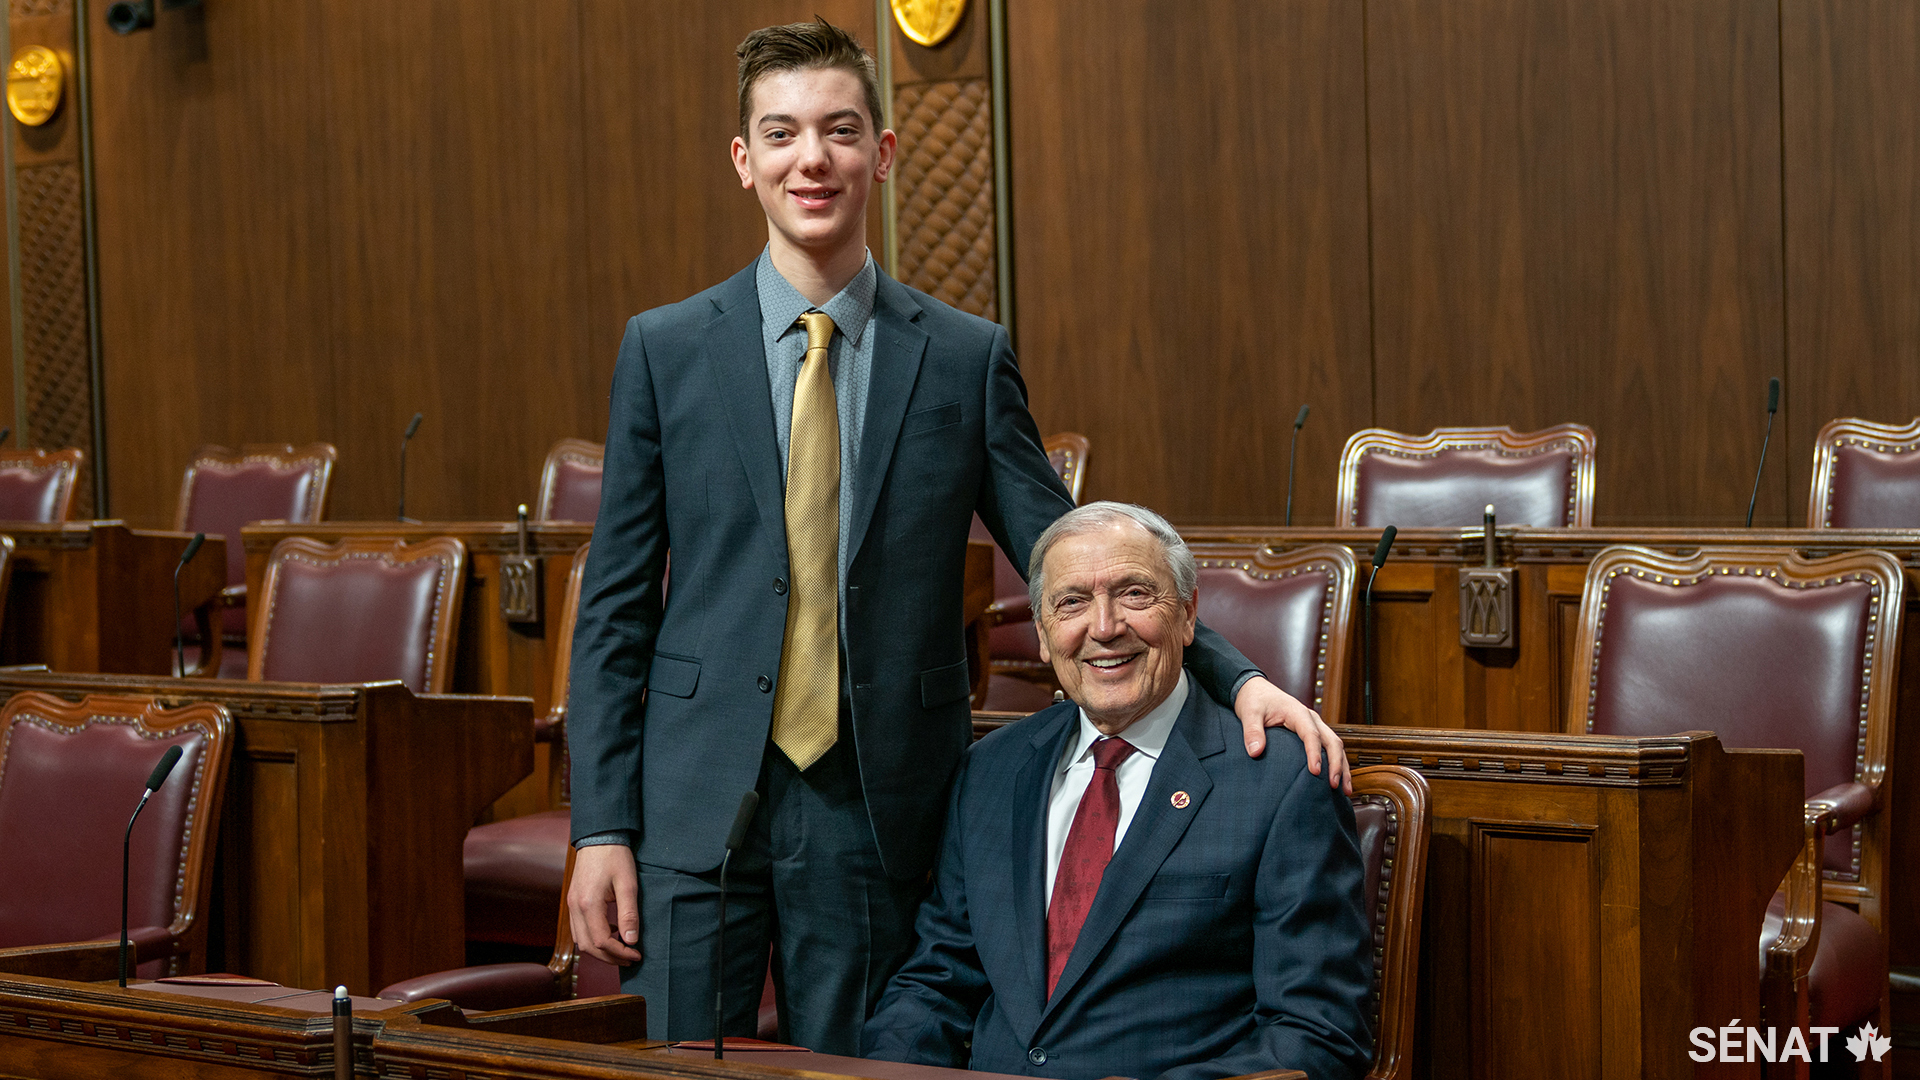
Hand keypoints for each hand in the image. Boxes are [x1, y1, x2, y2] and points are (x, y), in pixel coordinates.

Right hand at [569, 843, 642, 964]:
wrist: (599, 836)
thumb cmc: (615, 857)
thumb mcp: (628, 884)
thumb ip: (629, 914)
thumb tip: (631, 941)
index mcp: (588, 904)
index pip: (602, 942)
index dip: (620, 953)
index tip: (637, 955)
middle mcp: (575, 907)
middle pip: (588, 947)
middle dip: (610, 957)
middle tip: (630, 959)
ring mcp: (571, 905)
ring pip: (580, 941)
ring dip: (600, 950)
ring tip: (622, 949)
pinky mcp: (572, 901)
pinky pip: (578, 930)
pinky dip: (592, 938)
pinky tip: (611, 932)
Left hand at [1232, 676, 1349, 794]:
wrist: (1256, 690)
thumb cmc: (1254, 700)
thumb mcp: (1249, 713)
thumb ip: (1252, 731)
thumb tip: (1256, 752)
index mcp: (1297, 712)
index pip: (1311, 734)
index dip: (1315, 754)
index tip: (1315, 772)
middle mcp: (1311, 718)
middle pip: (1331, 741)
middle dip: (1336, 764)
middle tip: (1334, 785)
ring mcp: (1315, 725)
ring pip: (1335, 745)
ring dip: (1342, 767)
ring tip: (1345, 790)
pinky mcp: (1314, 732)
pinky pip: (1330, 748)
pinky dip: (1337, 764)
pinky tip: (1338, 781)